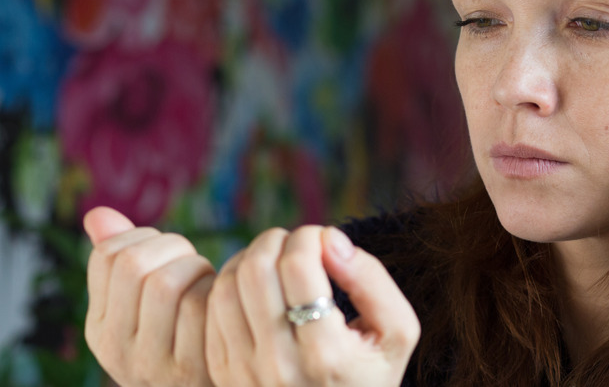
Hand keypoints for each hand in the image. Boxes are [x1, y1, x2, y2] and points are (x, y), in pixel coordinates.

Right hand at [84, 207, 215, 386]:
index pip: (108, 255)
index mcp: (99, 326)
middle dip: (172, 247)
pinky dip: (215, 290)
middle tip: (191, 261)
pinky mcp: (191, 367)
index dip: (145, 237)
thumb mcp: (142, 303)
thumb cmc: (181, 332)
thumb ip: (120, 261)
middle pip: (134, 264)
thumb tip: (96, 214)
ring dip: (196, 267)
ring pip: (166, 282)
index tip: (165, 251)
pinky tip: (219, 301)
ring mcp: (151, 362)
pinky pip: (201, 306)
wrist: (207, 384)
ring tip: (205, 279)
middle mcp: (115, 349)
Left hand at [205, 225, 419, 386]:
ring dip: (251, 257)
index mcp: (325, 354)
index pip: (297, 266)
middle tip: (297, 245)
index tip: (323, 241)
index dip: (309, 237)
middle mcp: (278, 365)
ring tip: (277, 261)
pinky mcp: (221, 371)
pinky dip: (231, 282)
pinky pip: (209, 307)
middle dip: (277, 240)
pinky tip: (257, 285)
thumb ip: (372, 279)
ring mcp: (243, 371)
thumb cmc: (369, 374)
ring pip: (227, 284)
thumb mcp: (397, 332)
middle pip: (255, 270)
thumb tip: (330, 238)